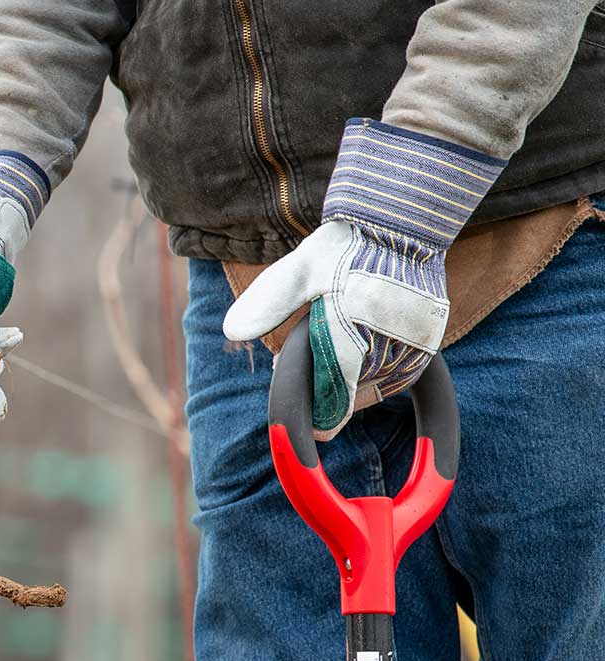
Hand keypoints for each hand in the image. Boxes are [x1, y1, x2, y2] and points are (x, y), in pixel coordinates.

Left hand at [224, 119, 504, 439]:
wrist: (398, 225)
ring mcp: (412, 344)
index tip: (314, 434)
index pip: (333, 400)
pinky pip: (397, 378)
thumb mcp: (296, 270)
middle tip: (315, 357)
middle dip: (329, 391)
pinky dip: (378, 375)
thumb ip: (267, 303)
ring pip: (376, 390)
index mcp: (350, 329)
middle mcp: (386, 341)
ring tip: (341, 343)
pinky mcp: (427, 344)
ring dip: (353, 385)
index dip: (320, 420)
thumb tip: (232, 332)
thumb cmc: (340, 249)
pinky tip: (364, 351)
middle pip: (351, 396)